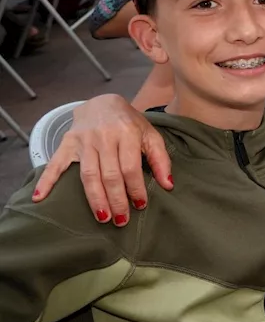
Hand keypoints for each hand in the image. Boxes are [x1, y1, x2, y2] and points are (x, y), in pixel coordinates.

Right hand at [33, 94, 172, 225]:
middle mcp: (104, 136)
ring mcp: (83, 140)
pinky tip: (39, 197)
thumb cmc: (130, 123)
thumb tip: (168, 185)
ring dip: (95, 198)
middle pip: (109, 174)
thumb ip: (161, 159)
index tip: (139, 205)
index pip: (130, 167)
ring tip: (103, 217)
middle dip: (116, 199)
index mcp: (126, 133)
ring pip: (88, 174)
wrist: (103, 102)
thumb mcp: (150, 135)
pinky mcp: (67, 143)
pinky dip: (46, 180)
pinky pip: (55, 163)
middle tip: (121, 220)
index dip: (135, 188)